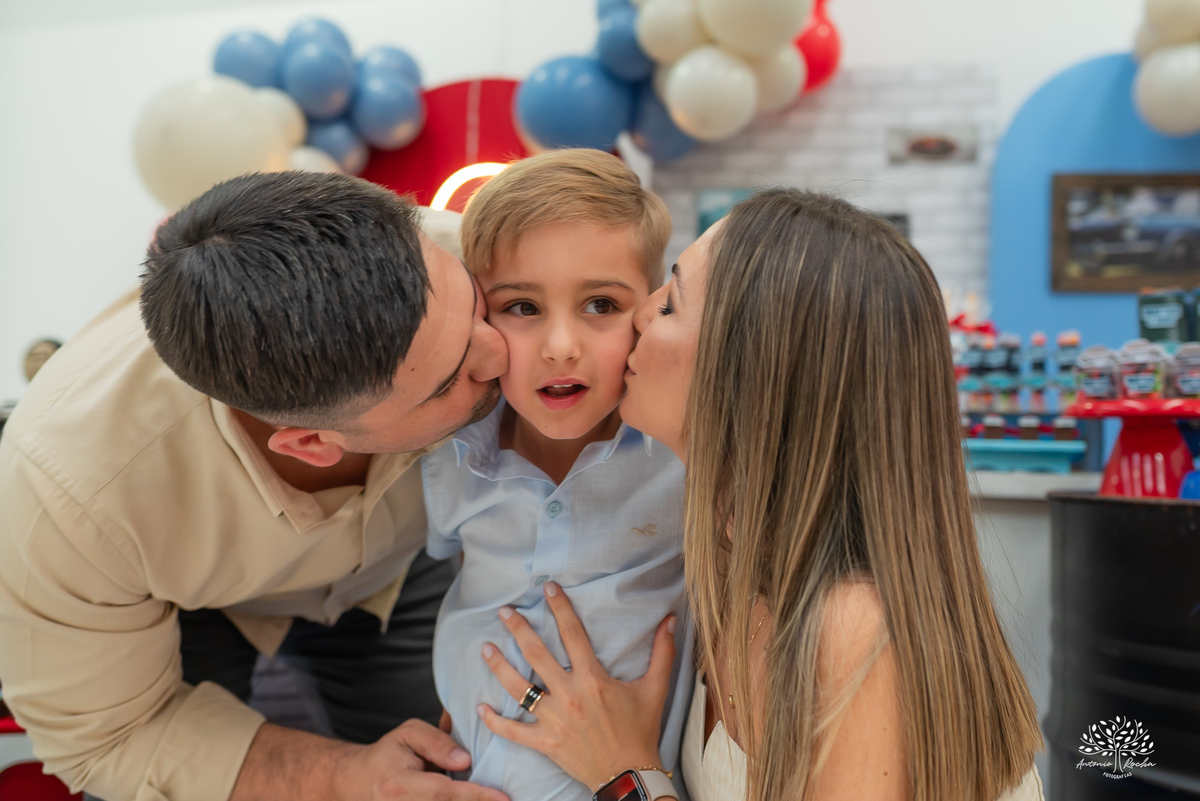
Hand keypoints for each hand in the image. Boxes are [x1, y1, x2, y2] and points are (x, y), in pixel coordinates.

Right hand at [333, 719, 507, 800]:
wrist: (358, 782)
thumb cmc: (388, 754)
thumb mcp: (408, 734)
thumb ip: (437, 743)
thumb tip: (466, 761)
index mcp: (399, 785)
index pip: (444, 791)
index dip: (476, 795)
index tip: (504, 798)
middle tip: (512, 799)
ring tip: (499, 798)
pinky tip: (481, 797)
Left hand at [476, 581, 677, 790]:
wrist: (629, 775)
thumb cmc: (641, 730)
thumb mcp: (656, 689)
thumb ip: (662, 652)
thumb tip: (671, 619)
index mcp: (594, 679)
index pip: (573, 634)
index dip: (560, 608)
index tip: (547, 588)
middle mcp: (570, 695)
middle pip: (537, 655)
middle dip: (518, 630)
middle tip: (504, 611)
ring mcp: (554, 720)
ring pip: (518, 688)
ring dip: (499, 667)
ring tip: (485, 648)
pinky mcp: (545, 742)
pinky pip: (513, 731)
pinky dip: (494, 721)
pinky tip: (480, 707)